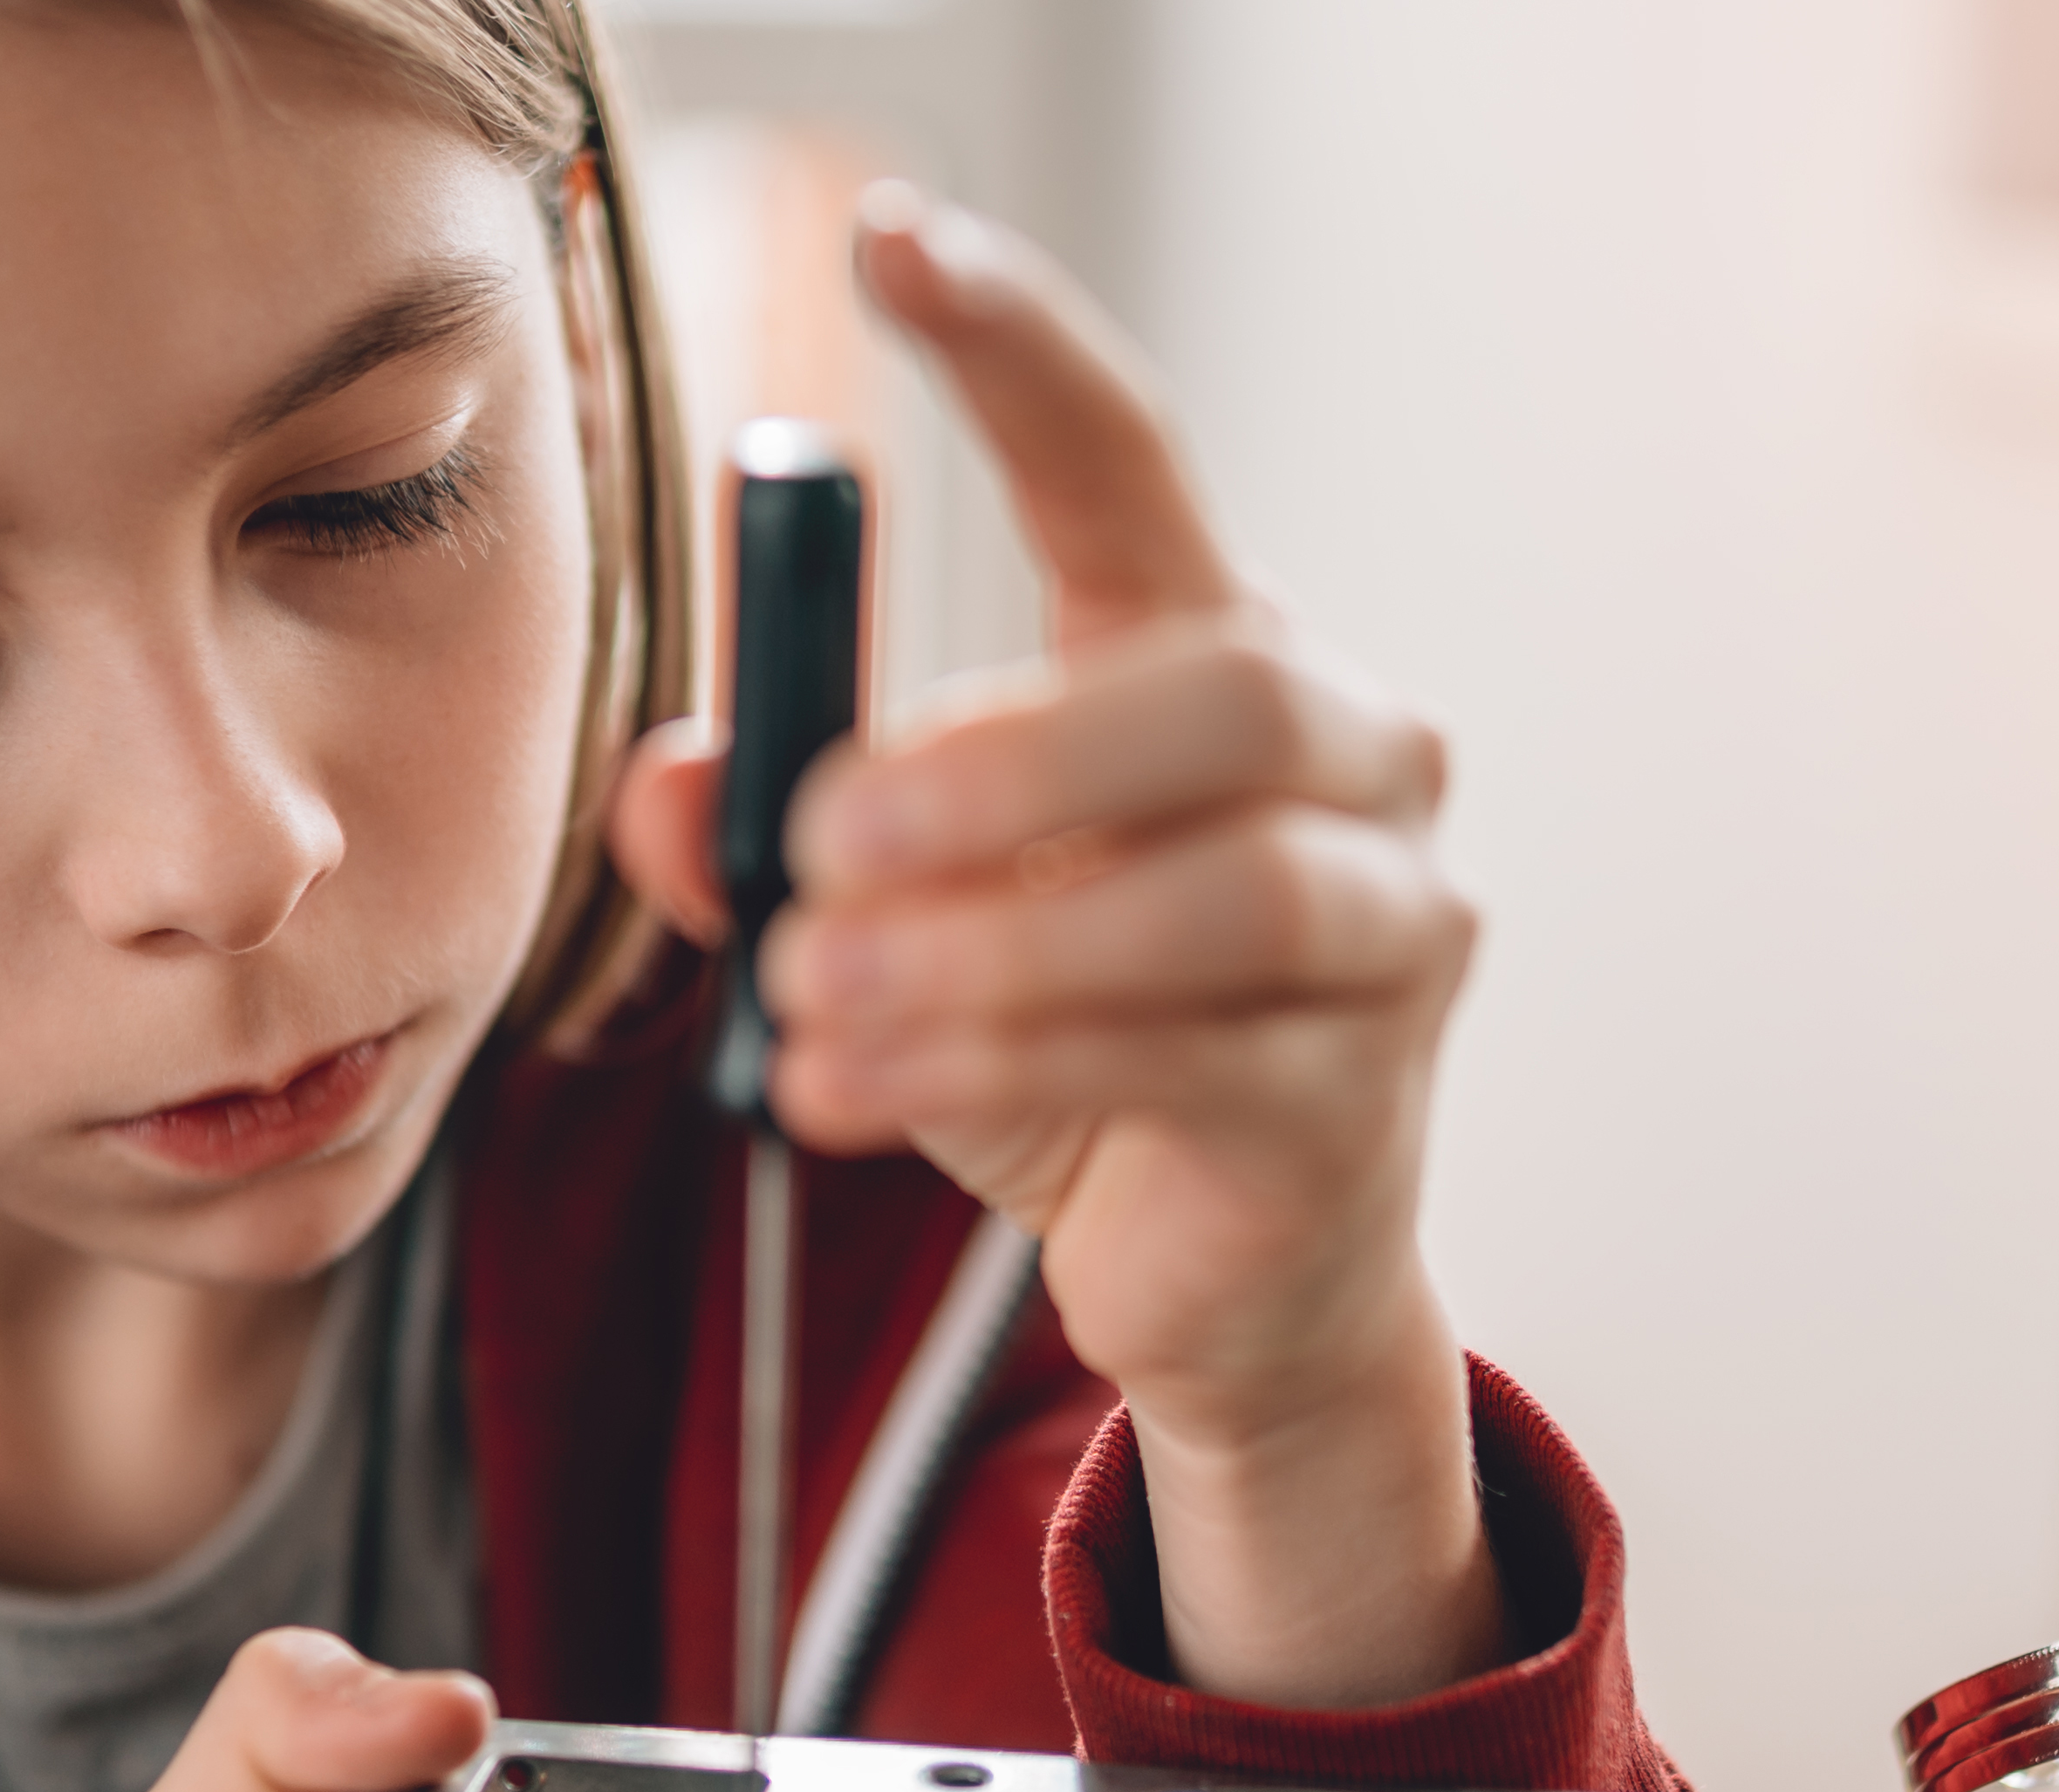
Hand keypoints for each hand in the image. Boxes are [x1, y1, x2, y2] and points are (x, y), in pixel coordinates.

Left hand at [610, 187, 1498, 1707]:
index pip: (1128, 461)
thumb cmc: (1069, 1048)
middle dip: (1009, 758)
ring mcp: (1386, 929)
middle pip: (1225, 685)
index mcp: (1211, 654)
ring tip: (812, 1005)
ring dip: (987, 948)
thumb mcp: (892, 927)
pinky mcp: (1360, 1098)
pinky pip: (1184, 1056)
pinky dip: (997, 1066)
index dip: (1019, 349)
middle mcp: (1347, 758)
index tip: (889, 244)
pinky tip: (856, 1090)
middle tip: (828, 841)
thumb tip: (672, 778)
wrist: (1221, 1281)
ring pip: (1218, 891)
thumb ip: (776, 841)